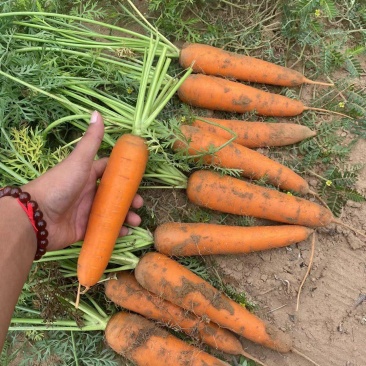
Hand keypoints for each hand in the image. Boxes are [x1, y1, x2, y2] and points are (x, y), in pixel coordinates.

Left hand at [23, 111, 142, 250]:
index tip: (138, 179)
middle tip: (139, 204)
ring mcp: (86, 211)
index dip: (124, 175)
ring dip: (126, 216)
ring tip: (136, 221)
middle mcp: (88, 192)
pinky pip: (104, 229)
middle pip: (115, 194)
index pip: (109, 172)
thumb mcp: (78, 161)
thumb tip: (97, 112)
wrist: (37, 217)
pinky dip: (116, 231)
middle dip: (129, 199)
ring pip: (112, 213)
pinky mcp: (84, 229)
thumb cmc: (60, 184)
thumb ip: (91, 140)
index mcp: (88, 175)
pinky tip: (125, 232)